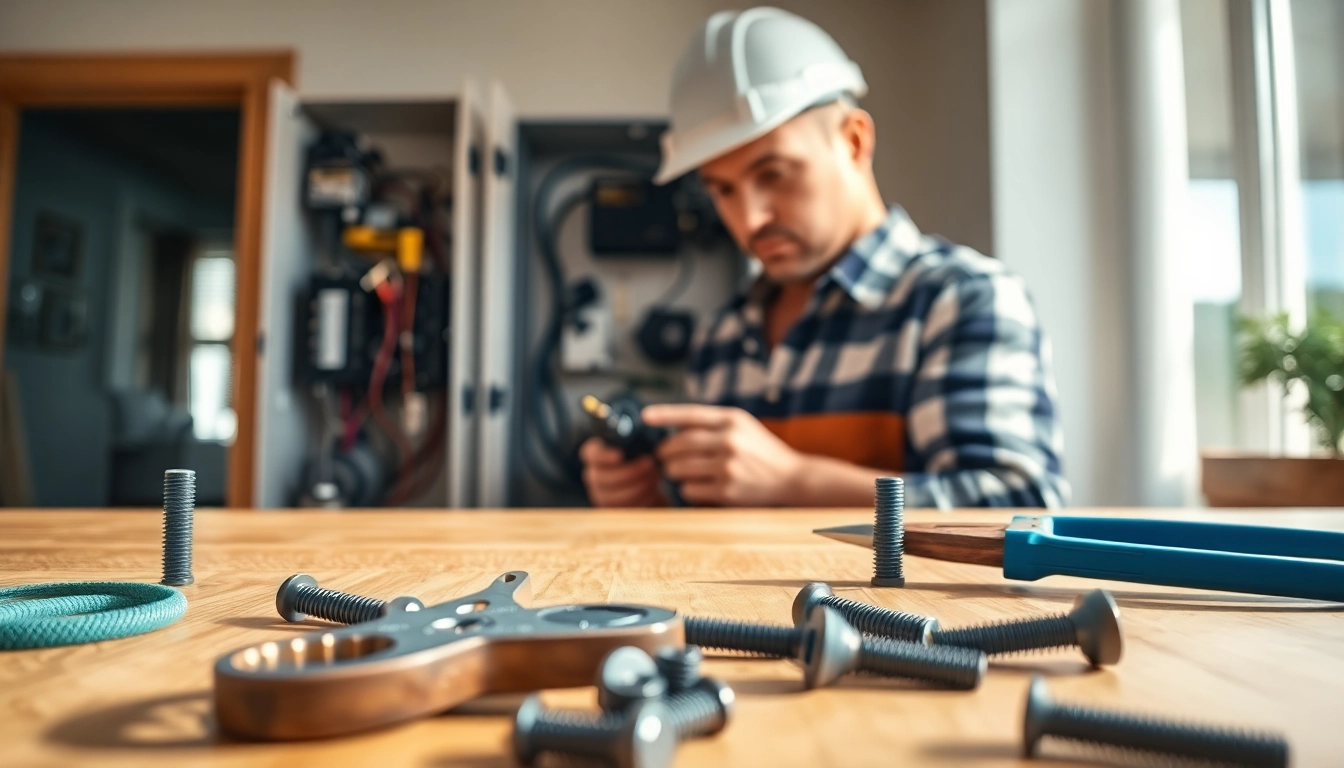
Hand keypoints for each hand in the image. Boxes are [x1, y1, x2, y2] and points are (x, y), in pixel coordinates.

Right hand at [579, 438, 665, 507]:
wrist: (652, 480)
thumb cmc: (644, 456)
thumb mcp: (641, 443)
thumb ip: (635, 438)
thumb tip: (642, 424)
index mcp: (595, 453)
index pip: (590, 454)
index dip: (603, 455)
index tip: (620, 455)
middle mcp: (593, 474)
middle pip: (601, 477)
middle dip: (629, 472)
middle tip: (650, 463)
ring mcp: (599, 493)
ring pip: (611, 495)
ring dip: (637, 486)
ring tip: (654, 476)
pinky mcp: (611, 509)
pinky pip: (621, 508)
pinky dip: (639, 499)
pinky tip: (652, 489)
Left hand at [643, 404, 804, 505]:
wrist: (792, 478)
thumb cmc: (762, 450)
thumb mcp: (743, 426)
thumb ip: (713, 423)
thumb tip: (673, 427)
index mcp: (732, 419)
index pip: (690, 414)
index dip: (664, 414)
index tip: (644, 417)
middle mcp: (729, 440)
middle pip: (679, 444)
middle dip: (665, 452)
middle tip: (663, 455)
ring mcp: (728, 466)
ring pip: (679, 468)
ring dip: (672, 471)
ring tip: (677, 471)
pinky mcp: (727, 490)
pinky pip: (690, 489)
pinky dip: (687, 488)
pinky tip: (695, 486)